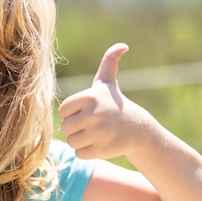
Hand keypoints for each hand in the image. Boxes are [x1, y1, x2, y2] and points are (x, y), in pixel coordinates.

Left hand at [58, 43, 153, 159]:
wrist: (139, 130)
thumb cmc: (116, 104)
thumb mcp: (108, 84)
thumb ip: (109, 63)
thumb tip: (122, 45)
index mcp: (90, 97)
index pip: (63, 110)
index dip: (71, 113)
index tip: (84, 112)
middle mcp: (94, 114)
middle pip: (65, 128)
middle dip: (74, 129)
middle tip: (89, 125)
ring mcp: (99, 133)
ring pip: (72, 142)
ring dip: (80, 141)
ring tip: (94, 135)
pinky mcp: (103, 149)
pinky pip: (80, 154)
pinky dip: (86, 152)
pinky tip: (98, 144)